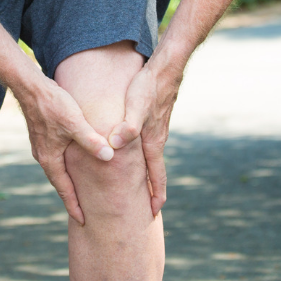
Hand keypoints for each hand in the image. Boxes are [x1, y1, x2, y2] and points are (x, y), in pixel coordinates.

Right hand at [14, 77, 114, 224]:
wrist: (29, 87)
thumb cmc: (52, 104)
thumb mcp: (75, 122)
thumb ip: (91, 141)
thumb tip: (109, 157)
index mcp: (50, 158)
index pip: (64, 189)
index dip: (74, 206)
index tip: (83, 221)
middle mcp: (43, 155)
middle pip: (59, 182)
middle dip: (70, 197)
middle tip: (82, 212)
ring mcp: (41, 145)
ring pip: (56, 169)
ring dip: (67, 181)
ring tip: (79, 189)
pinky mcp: (42, 135)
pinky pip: (54, 157)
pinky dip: (64, 166)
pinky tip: (72, 161)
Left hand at [106, 56, 182, 217]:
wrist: (165, 69)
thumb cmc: (148, 88)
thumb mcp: (135, 107)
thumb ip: (127, 127)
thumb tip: (115, 145)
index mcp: (153, 142)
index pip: (156, 175)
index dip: (155, 193)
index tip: (154, 212)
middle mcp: (156, 138)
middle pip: (156, 170)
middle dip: (153, 189)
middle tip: (150, 207)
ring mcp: (156, 128)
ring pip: (152, 157)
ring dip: (149, 172)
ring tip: (143, 184)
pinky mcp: (153, 118)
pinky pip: (148, 143)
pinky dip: (145, 155)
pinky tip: (137, 151)